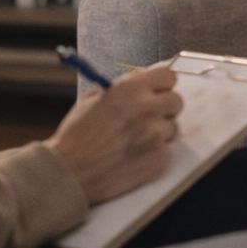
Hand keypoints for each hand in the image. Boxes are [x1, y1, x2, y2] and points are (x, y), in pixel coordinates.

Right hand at [45, 66, 181, 204]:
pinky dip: (153, 153)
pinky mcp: (159, 160)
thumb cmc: (76, 136)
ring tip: (134, 140)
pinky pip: (166, 150)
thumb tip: (140, 88)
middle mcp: (147, 109)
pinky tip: (133, 155)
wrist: (70, 171)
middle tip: (148, 116)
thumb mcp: (93, 100)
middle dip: (164, 107)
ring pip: (172, 127)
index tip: (157, 90)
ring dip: (158, 132)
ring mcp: (156, 136)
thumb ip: (121, 91)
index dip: (162, 84)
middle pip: (176, 101)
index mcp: (131, 89)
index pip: (168, 75)